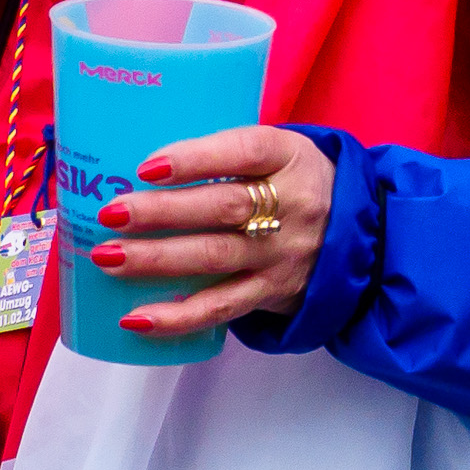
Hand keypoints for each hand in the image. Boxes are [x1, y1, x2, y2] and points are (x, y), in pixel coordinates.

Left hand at [91, 122, 333, 335]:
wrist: (361, 232)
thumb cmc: (297, 181)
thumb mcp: (281, 152)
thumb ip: (227, 154)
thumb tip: (140, 167)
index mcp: (289, 157)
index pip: (244, 151)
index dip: (196, 159)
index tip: (147, 166)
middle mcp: (292, 205)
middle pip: (223, 207)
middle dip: (162, 211)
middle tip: (112, 212)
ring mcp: (282, 253)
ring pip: (215, 258)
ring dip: (157, 260)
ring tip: (108, 257)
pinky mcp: (272, 292)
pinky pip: (222, 308)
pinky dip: (178, 317)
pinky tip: (137, 318)